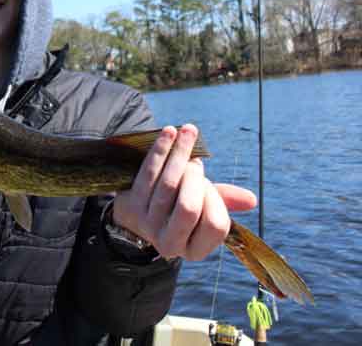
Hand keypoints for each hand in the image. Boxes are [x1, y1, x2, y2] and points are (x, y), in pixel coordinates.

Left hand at [112, 124, 256, 260]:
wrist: (136, 211)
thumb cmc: (178, 205)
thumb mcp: (203, 207)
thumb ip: (224, 201)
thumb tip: (251, 200)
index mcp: (195, 249)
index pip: (216, 224)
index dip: (215, 200)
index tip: (208, 184)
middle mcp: (170, 243)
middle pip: (189, 207)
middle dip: (196, 178)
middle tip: (196, 163)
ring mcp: (147, 224)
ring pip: (168, 185)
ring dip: (181, 154)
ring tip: (188, 134)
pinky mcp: (131, 204)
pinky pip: (148, 172)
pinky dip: (161, 149)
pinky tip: (170, 132)